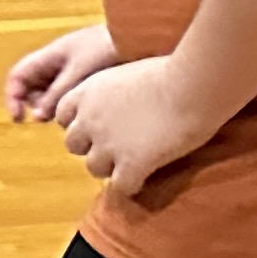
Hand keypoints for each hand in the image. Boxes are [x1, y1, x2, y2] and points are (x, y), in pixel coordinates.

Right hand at [1, 21, 119, 122]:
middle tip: (55, 116)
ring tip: (76, 111)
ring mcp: (72, 70)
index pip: (18, 77)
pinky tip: (89, 108)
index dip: (12, 97)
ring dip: (57, 107)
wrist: (142, 36)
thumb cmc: (110, 47)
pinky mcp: (88, 78)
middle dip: (38, 105)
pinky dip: (73, 105)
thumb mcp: (80, 72)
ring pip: (51, 95)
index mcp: (49, 55)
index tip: (19, 118)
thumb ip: (57, 94)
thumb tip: (37, 117)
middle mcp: (56, 63)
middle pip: (32, 89)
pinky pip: (70, 96)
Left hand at [51, 56, 220, 200]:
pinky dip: (132, 185)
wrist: (193, 86)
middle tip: (116, 145)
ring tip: (133, 163)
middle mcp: (89, 119)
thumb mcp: (127, 72)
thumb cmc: (171, 70)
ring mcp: (107, 144)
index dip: (82, 124)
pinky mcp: (131, 164)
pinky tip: (145, 178)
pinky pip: (121, 187)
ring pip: (93, 168)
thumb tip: (118, 100)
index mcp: (87, 93)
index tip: (100, 126)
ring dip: (111, 168)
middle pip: (73, 145)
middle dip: (92, 147)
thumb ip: (112, 90)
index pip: (63, 116)